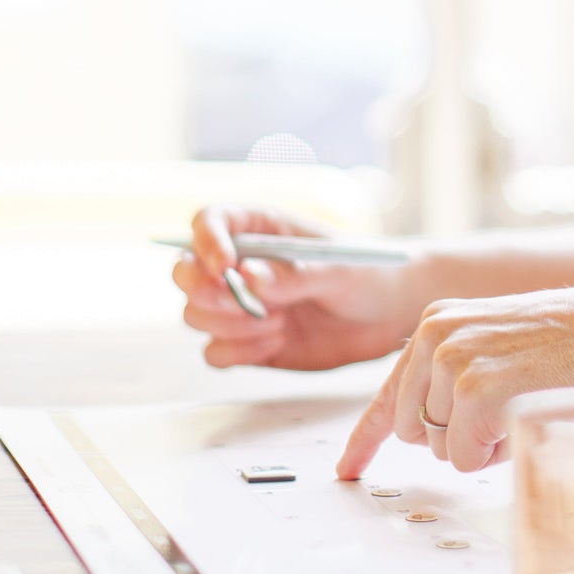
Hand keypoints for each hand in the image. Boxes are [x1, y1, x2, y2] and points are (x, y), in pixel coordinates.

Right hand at [174, 205, 424, 371]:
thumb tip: (247, 276)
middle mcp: (239, 265)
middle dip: (205, 290)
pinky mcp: (245, 343)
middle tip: (247, 304)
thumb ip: (295, 274)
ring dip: (229, 324)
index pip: (209, 221)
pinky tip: (275, 344)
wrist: (388, 315)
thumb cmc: (366, 274)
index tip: (226, 266)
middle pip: (185, 270)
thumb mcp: (338, 269)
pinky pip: (213, 352)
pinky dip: (236, 352)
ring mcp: (239, 305)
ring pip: (194, 314)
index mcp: (259, 228)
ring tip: (279, 323)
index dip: (206, 241)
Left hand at [336, 281, 573, 478]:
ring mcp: (449, 360)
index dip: (365, 439)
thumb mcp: (497, 352)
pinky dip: (495, 453)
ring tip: (521, 406)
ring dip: (480, 444)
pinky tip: (524, 415)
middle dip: (455, 438)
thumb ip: (454, 381)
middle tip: (505, 412)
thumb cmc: (570, 351)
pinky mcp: (471, 389)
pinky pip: (466, 457)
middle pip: (412, 431)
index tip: (346, 470)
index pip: (386, 392)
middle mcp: (432, 336)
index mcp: (436, 324)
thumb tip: (432, 436)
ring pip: (440, 449)